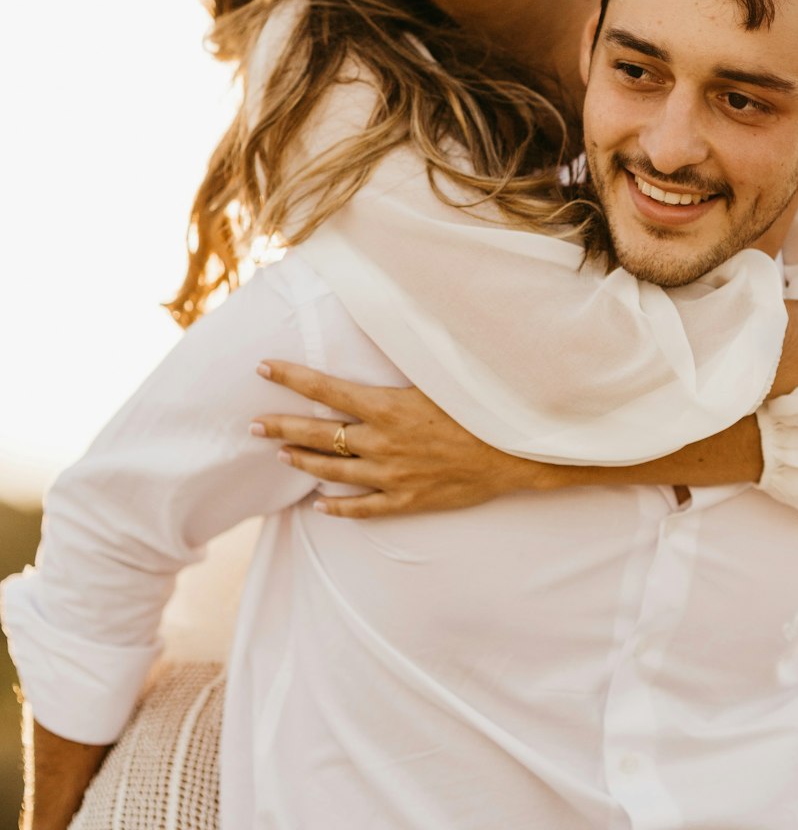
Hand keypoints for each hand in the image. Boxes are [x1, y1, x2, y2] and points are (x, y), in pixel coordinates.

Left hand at [253, 363, 551, 516]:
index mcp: (387, 408)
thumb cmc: (479, 407)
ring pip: (333, 471)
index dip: (291, 377)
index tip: (263, 367)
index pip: (326, 388)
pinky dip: (338, 507)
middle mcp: (381, 443)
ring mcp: (391, 477)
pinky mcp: (406, 502)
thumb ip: (408, 359)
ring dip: (303, 460)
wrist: (514, 455)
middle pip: (319, 433)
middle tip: (252, 423)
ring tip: (280, 453)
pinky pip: (363, 509)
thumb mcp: (441, 376)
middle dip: (281, 425)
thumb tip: (390, 319)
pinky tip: (319, 505)